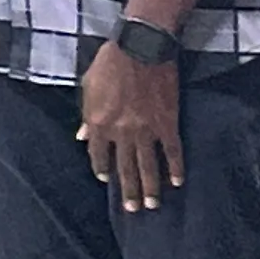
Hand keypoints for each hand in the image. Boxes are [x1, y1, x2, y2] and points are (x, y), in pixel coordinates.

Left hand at [78, 42, 184, 212]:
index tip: (106, 179)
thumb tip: (82, 136)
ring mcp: (146, 130)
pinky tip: (177, 182)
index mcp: (98, 123)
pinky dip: (176, 168)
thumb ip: (86, 115)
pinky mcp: (167, 124)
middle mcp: (120, 132)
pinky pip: (173, 151)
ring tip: (152, 205)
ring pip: (148, 165)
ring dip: (150, 187)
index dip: (102, 168)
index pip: (98, 154)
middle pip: (124, 167)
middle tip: (132, 210)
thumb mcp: (88, 87)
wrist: (141, 49)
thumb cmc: (110, 63)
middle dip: (128, 190)